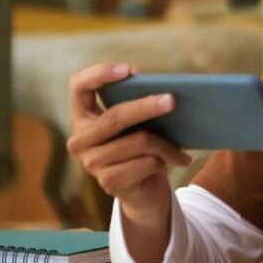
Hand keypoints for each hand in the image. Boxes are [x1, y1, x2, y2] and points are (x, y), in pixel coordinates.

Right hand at [67, 63, 191, 227]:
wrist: (143, 192)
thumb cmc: (141, 148)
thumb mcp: (137, 123)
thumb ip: (137, 101)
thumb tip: (158, 88)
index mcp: (83, 117)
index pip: (78, 85)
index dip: (100, 74)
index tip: (127, 70)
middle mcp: (80, 140)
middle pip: (115, 117)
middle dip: (147, 106)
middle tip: (173, 100)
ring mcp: (92, 163)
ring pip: (139, 141)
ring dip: (167, 144)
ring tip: (183, 147)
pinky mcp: (109, 182)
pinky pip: (147, 162)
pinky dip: (168, 160)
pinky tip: (179, 161)